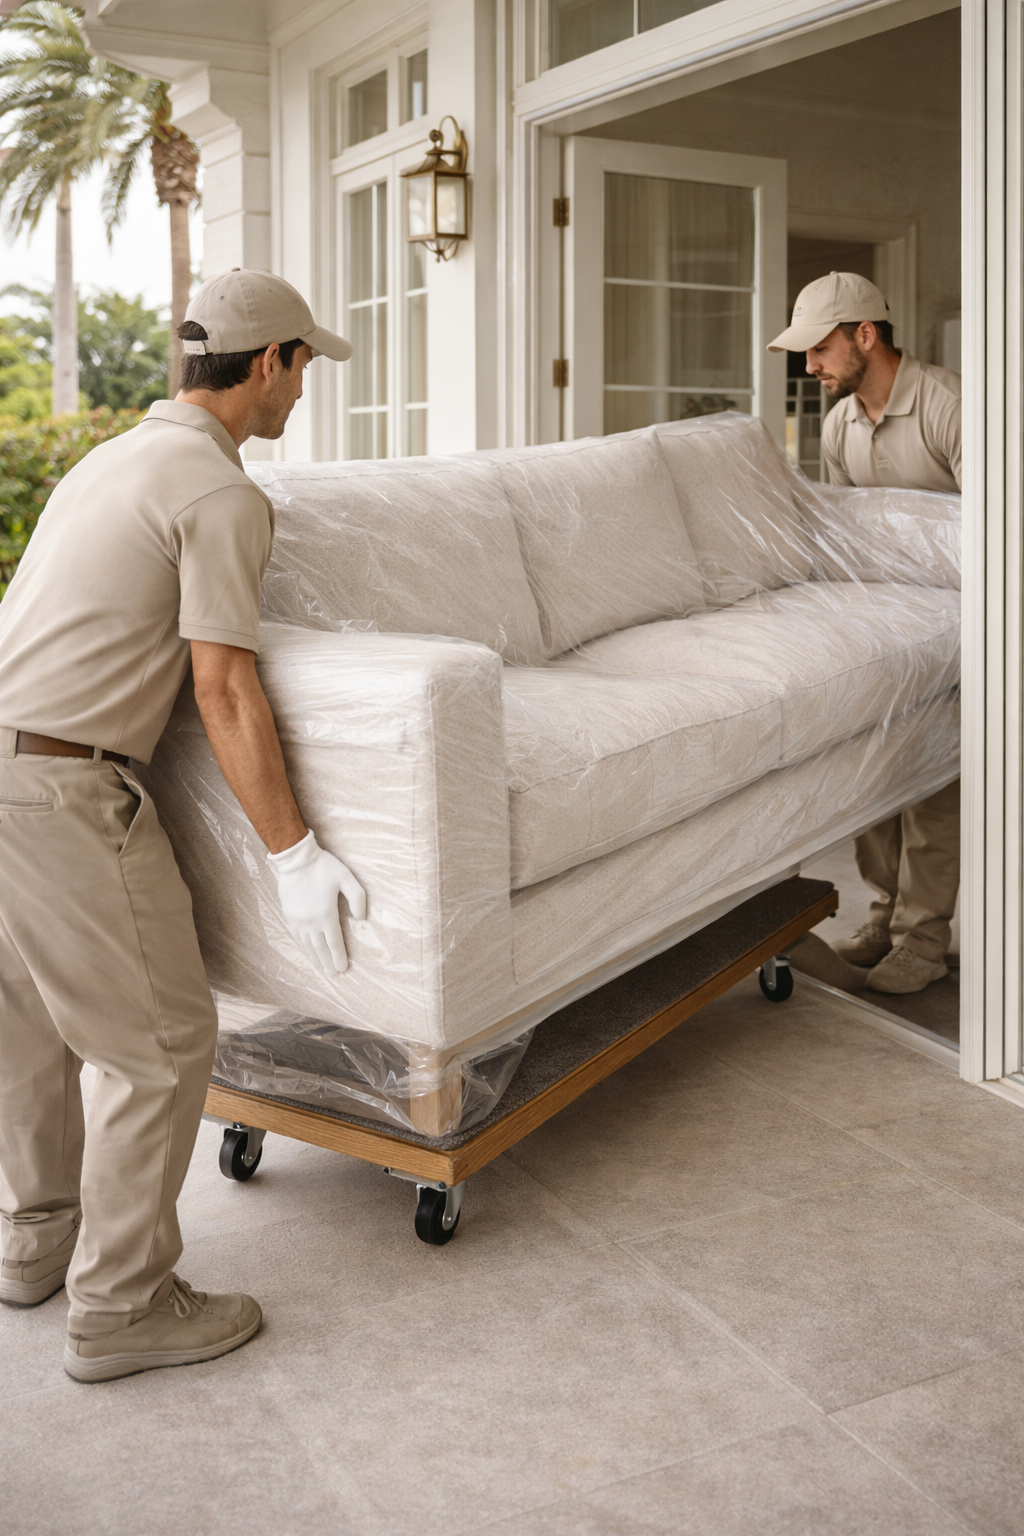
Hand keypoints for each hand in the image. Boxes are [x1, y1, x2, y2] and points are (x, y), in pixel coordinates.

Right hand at [266, 830, 365, 975]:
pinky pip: (297, 937)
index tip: (343, 968)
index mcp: (326, 914)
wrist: (295, 859)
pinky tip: (308, 951)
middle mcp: (311, 922)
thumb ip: (357, 898)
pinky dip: (304, 947)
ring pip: (308, 945)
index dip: (339, 956)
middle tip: (334, 974)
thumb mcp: (346, 877)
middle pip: (321, 948)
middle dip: (328, 962)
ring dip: (315, 958)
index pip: (334, 942)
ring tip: (322, 967)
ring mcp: (298, 920)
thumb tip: (361, 918)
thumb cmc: (323, 867)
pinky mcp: (289, 916)